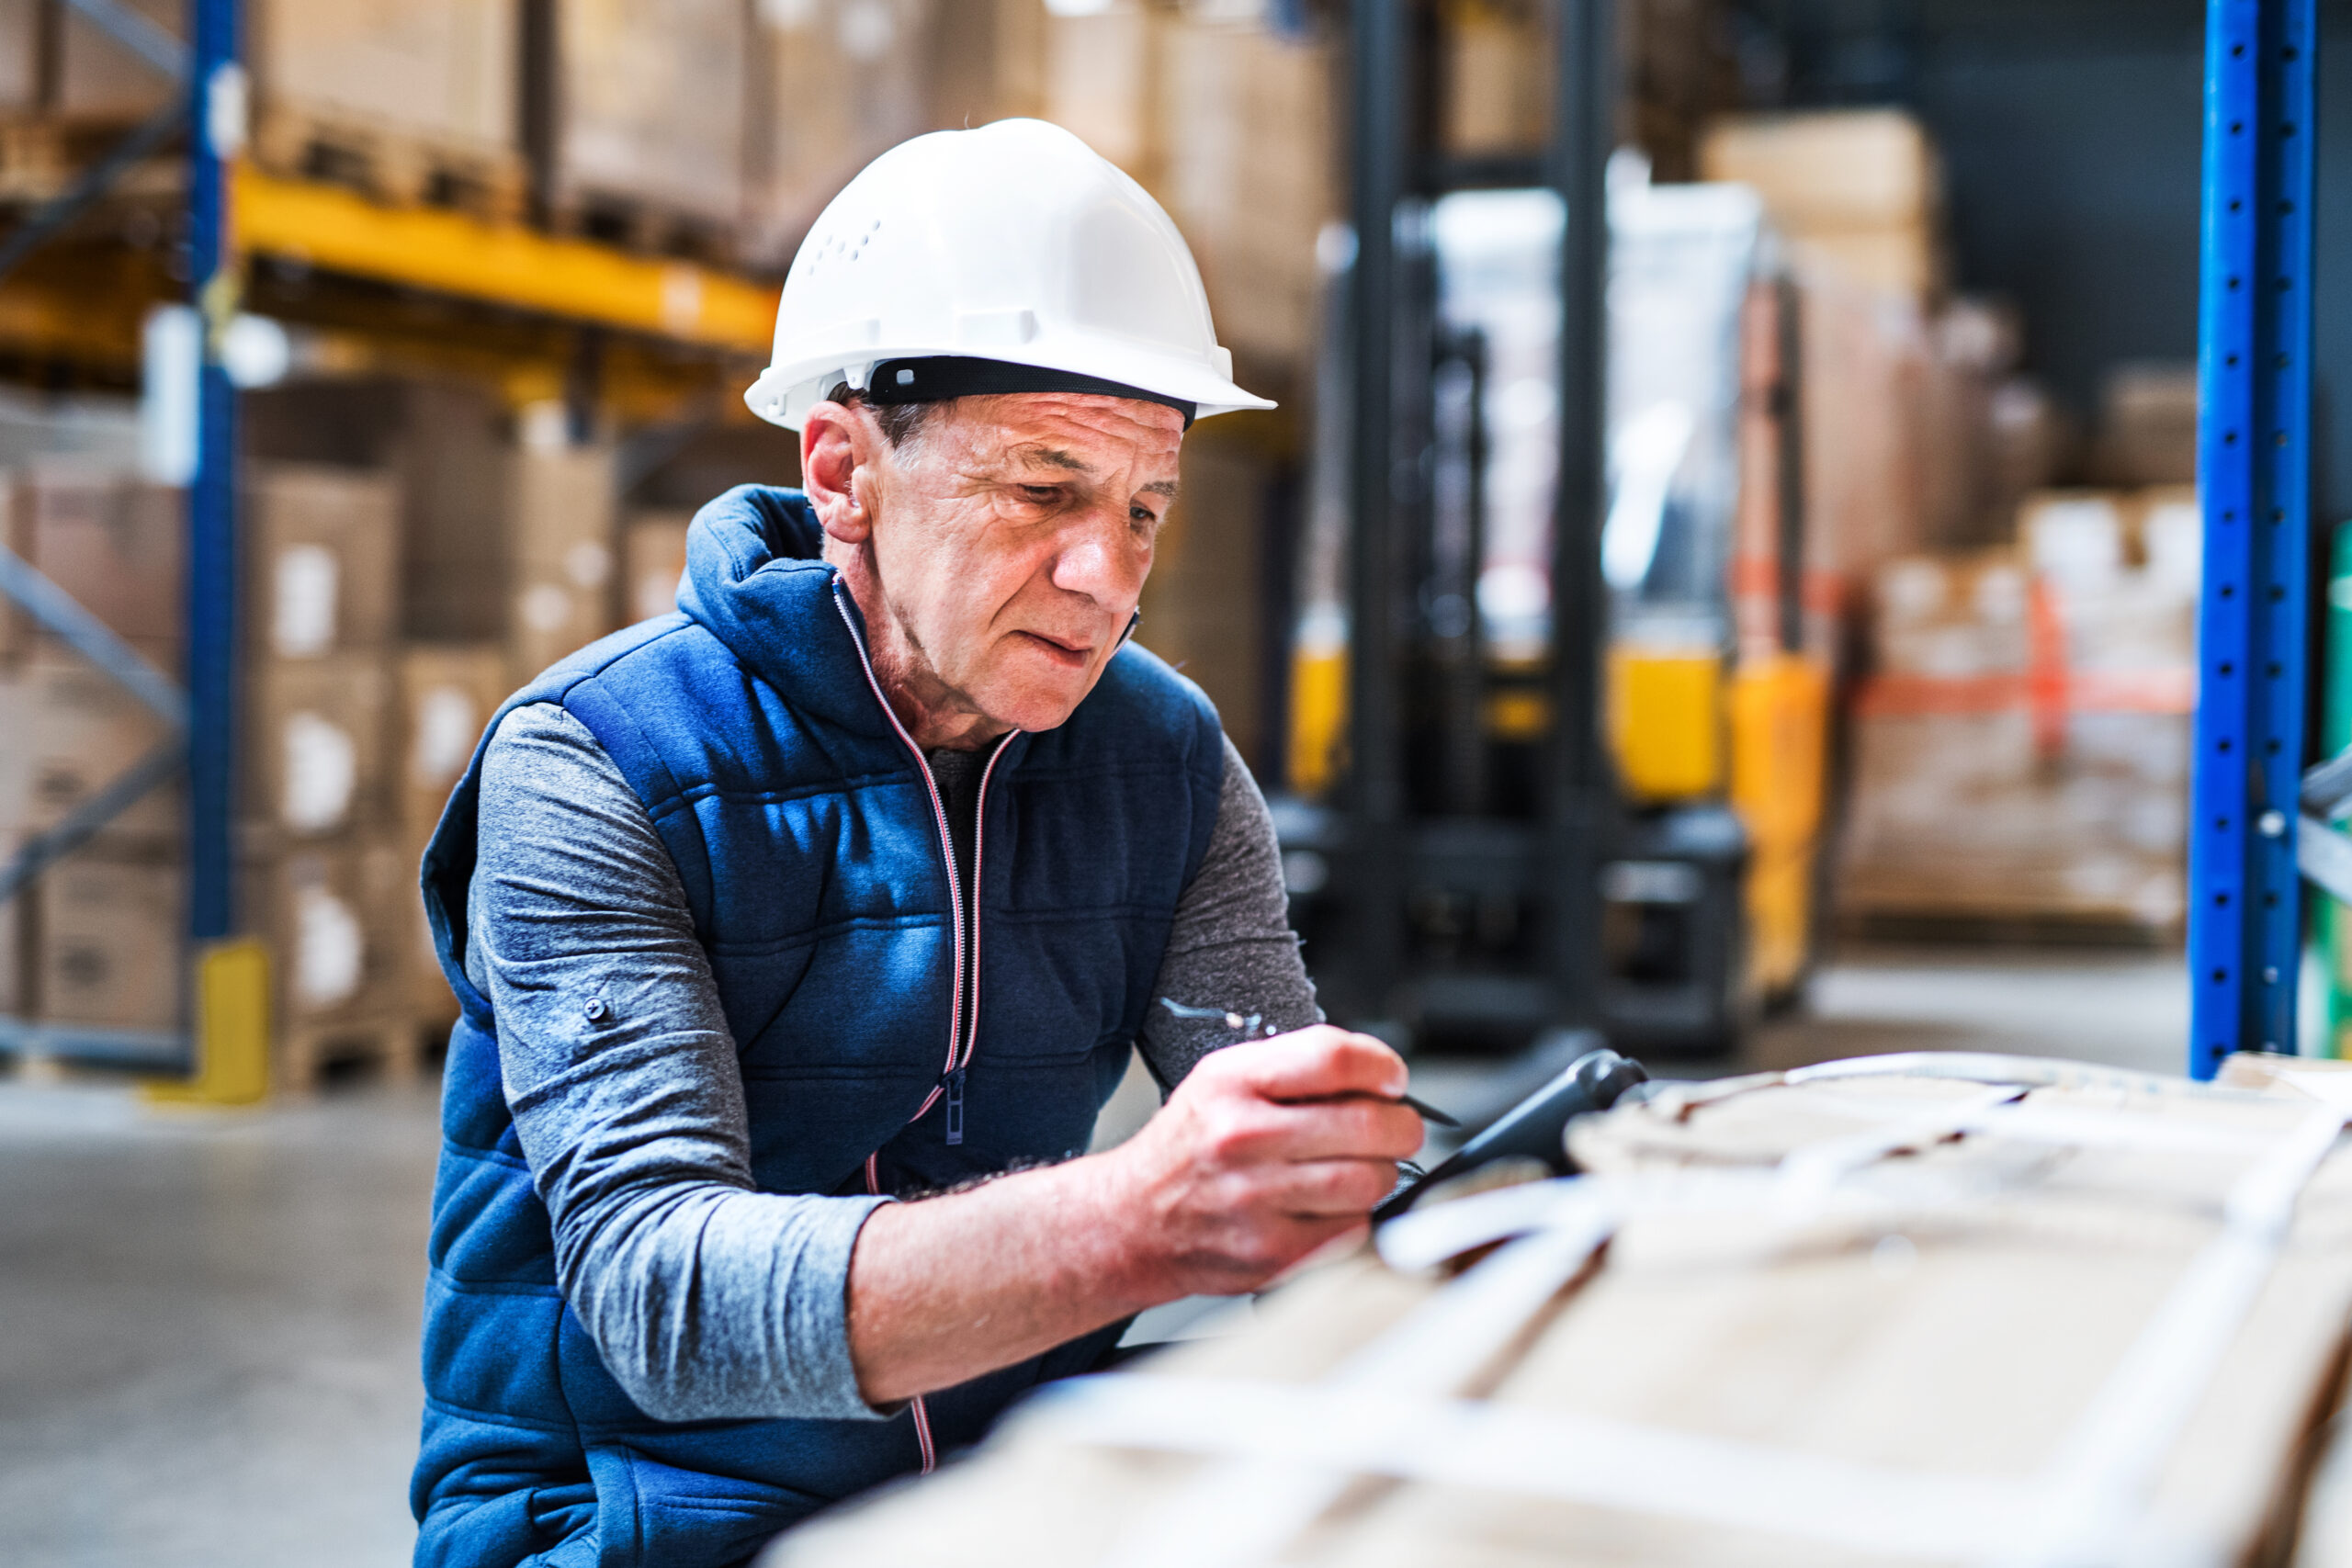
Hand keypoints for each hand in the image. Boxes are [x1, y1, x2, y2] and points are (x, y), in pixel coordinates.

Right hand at [1100, 1025, 1424, 1298]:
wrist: (1132, 1223)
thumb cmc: (1190, 1148)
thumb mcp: (1223, 1081)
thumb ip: (1297, 1068)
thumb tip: (1380, 1078)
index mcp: (1231, 1084)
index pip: (1334, 1058)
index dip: (1383, 1066)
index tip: (1392, 1079)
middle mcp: (1240, 1138)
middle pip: (1367, 1123)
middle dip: (1400, 1125)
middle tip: (1397, 1127)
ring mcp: (1256, 1201)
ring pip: (1370, 1181)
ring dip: (1381, 1173)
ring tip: (1360, 1168)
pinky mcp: (1272, 1254)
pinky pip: (1354, 1229)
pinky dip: (1356, 1216)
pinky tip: (1329, 1206)